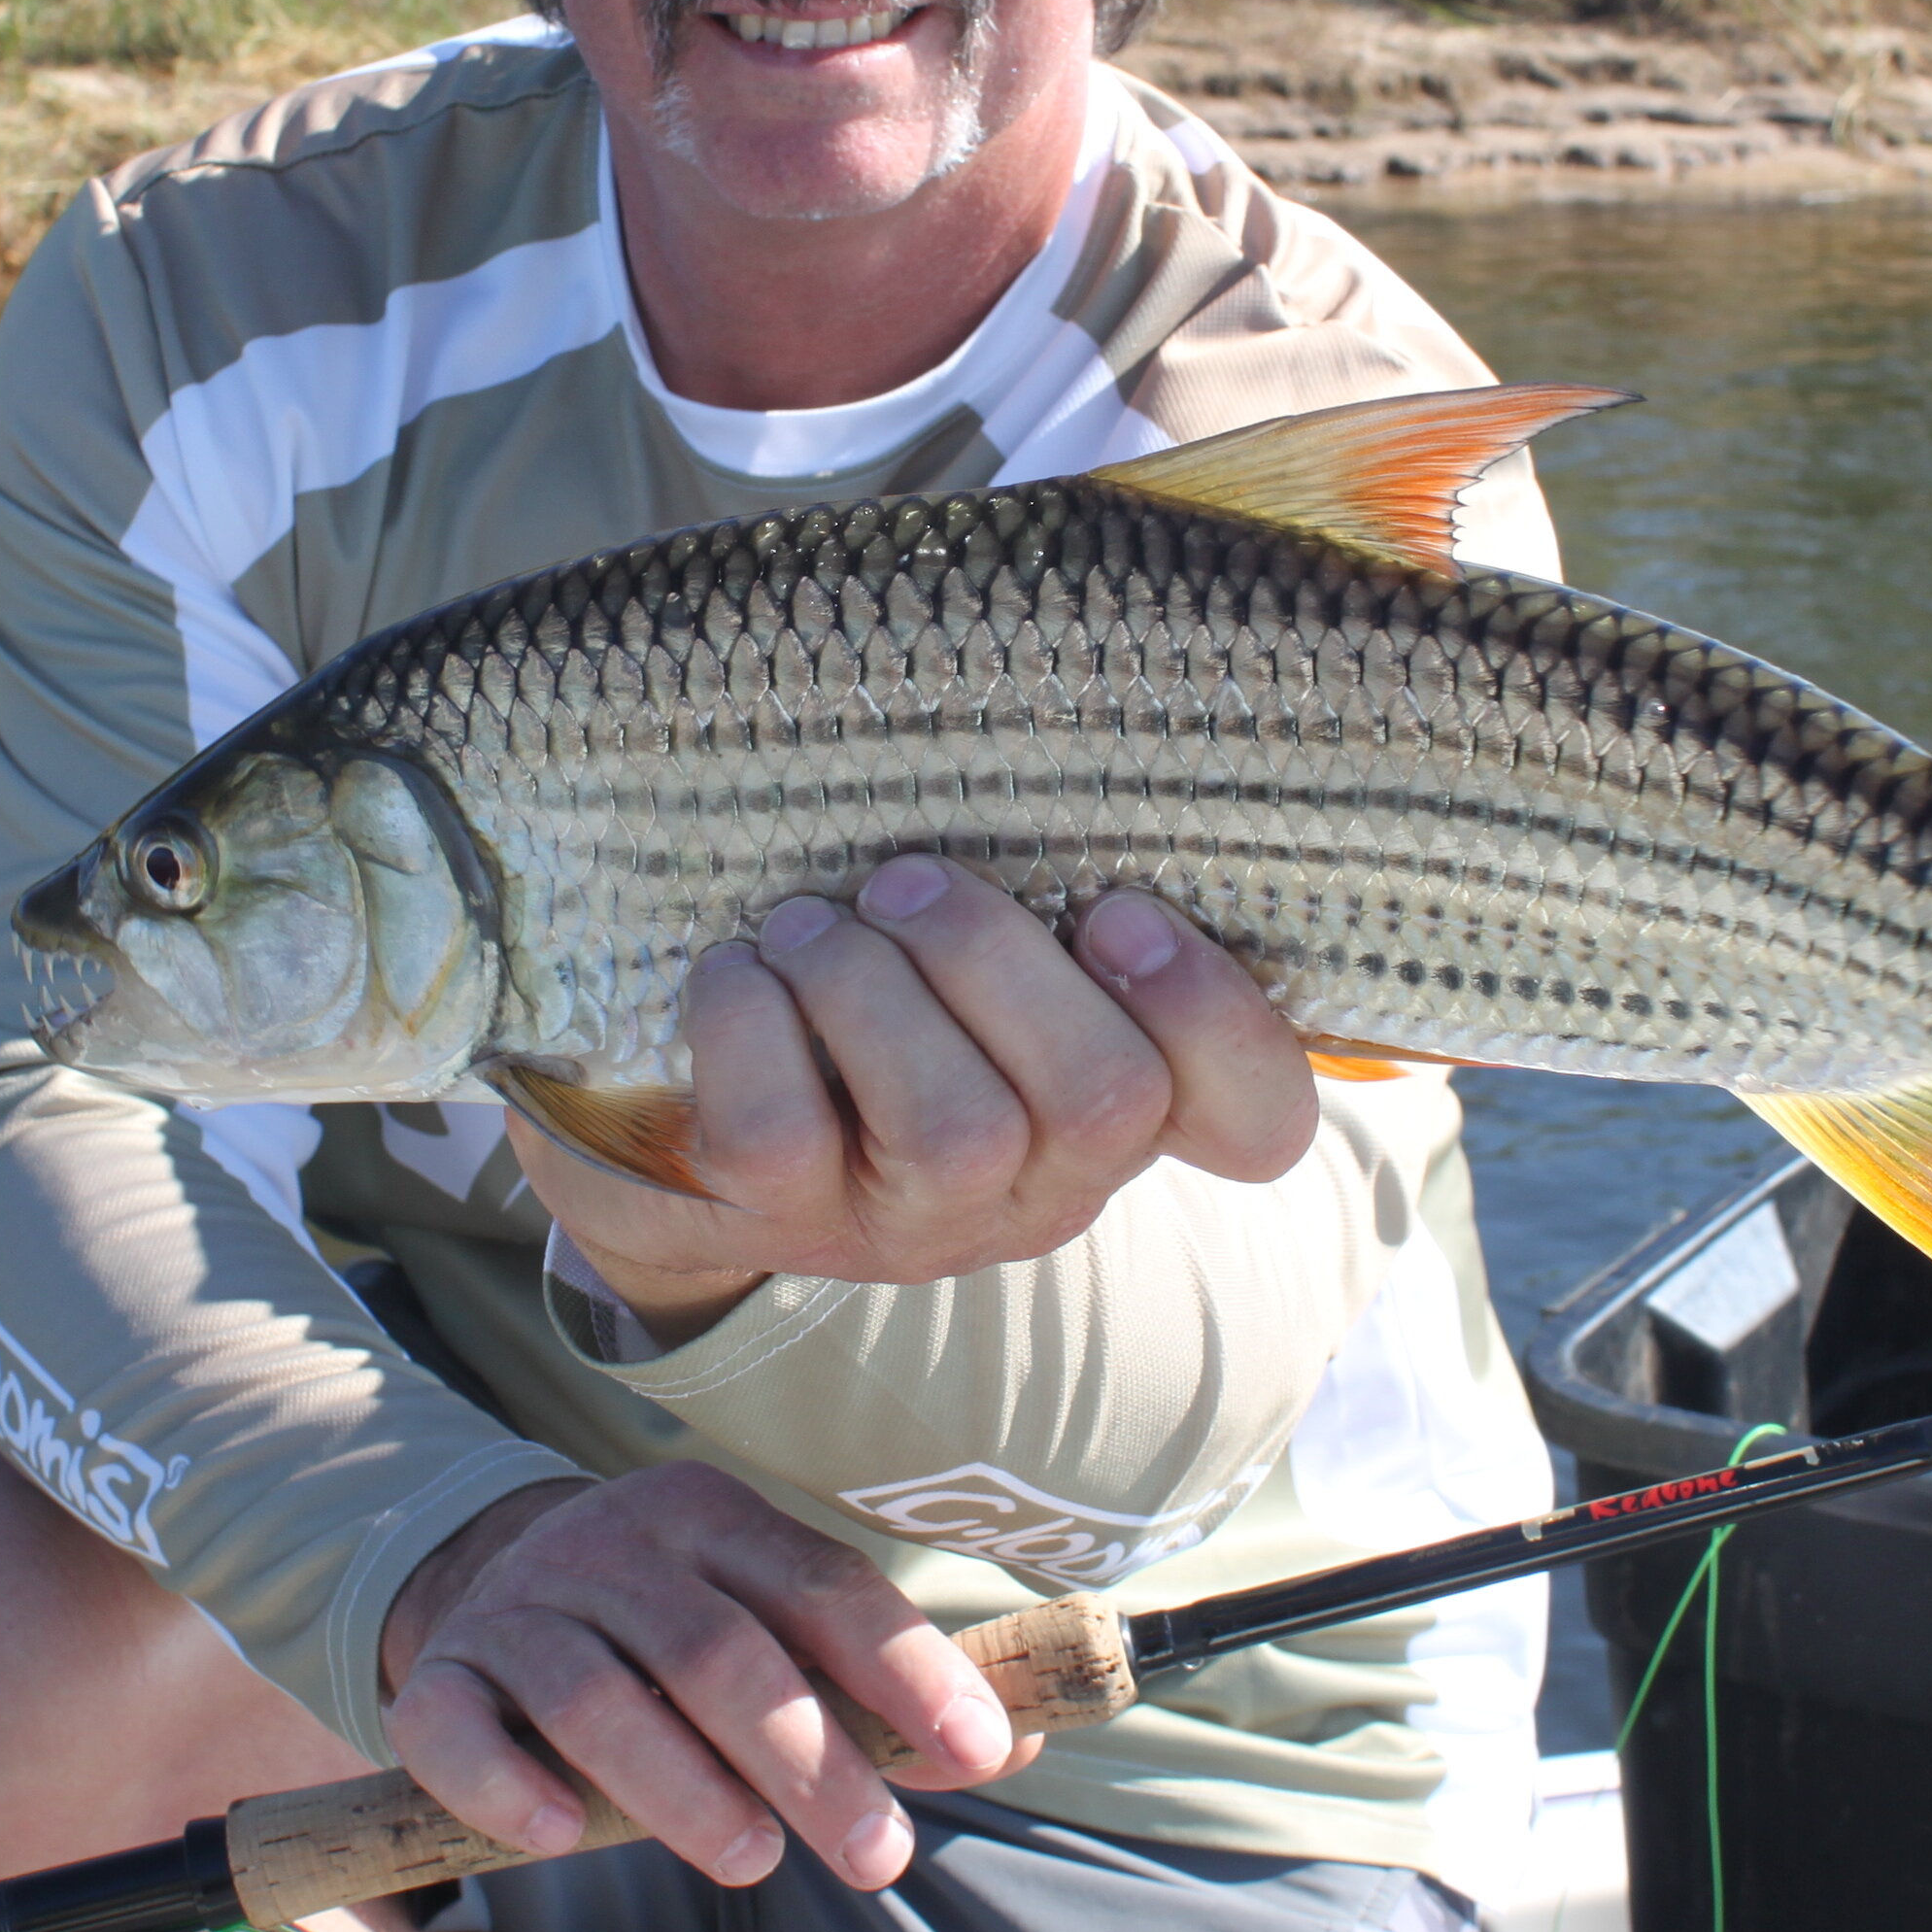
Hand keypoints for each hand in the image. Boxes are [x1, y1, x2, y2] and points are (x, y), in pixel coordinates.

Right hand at [378, 1464, 1035, 1888]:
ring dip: (679, 1786)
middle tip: (878, 1855)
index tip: (981, 1754)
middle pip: (717, 1650)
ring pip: (594, 1694)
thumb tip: (1022, 1744)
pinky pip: (454, 1728)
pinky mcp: (436, 1677)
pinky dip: (506, 1784)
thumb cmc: (672, 1623)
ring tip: (751, 1860)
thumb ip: (879, 1683)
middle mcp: (616, 1548)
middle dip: (809, 1758)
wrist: (489, 1574)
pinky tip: (560, 1837)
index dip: (906, 1670)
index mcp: (716, 1519)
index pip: (824, 1586)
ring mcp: (519, 1607)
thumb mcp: (773, 1618)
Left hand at [511, 860, 1318, 1336]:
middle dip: (993, 956)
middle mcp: (1042, 1184)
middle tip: (905, 881)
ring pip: (954, 1128)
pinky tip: (740, 974)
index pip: (1258, 1121)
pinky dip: (751, 1020)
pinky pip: (783, 1128)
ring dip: (867, 985)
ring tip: (809, 926)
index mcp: (1117, 1101)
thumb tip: (1058, 711)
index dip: (1217, 1018)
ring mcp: (919, 1220)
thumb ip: (1045, 880)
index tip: (1114, 910)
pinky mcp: (783, 1218)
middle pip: (1105, 1098)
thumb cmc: (859, 990)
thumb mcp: (973, 945)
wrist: (673, 1128)